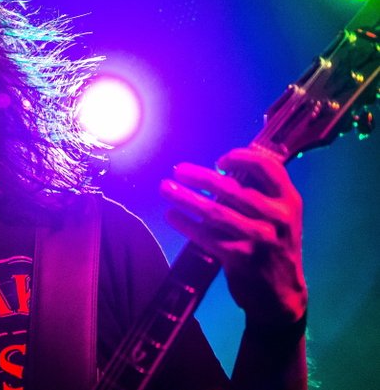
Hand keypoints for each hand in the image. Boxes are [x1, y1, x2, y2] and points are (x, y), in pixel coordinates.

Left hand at [159, 147, 307, 326]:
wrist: (282, 294)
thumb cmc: (273, 246)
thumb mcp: (280, 216)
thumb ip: (259, 193)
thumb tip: (219, 169)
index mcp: (288, 200)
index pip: (267, 167)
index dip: (241, 158)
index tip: (219, 160)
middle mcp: (277, 217)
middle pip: (232, 188)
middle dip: (199, 177)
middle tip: (178, 170)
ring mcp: (259, 238)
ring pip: (214, 211)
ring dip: (185, 198)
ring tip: (165, 187)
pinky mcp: (240, 257)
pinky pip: (206, 235)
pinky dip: (185, 223)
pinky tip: (171, 215)